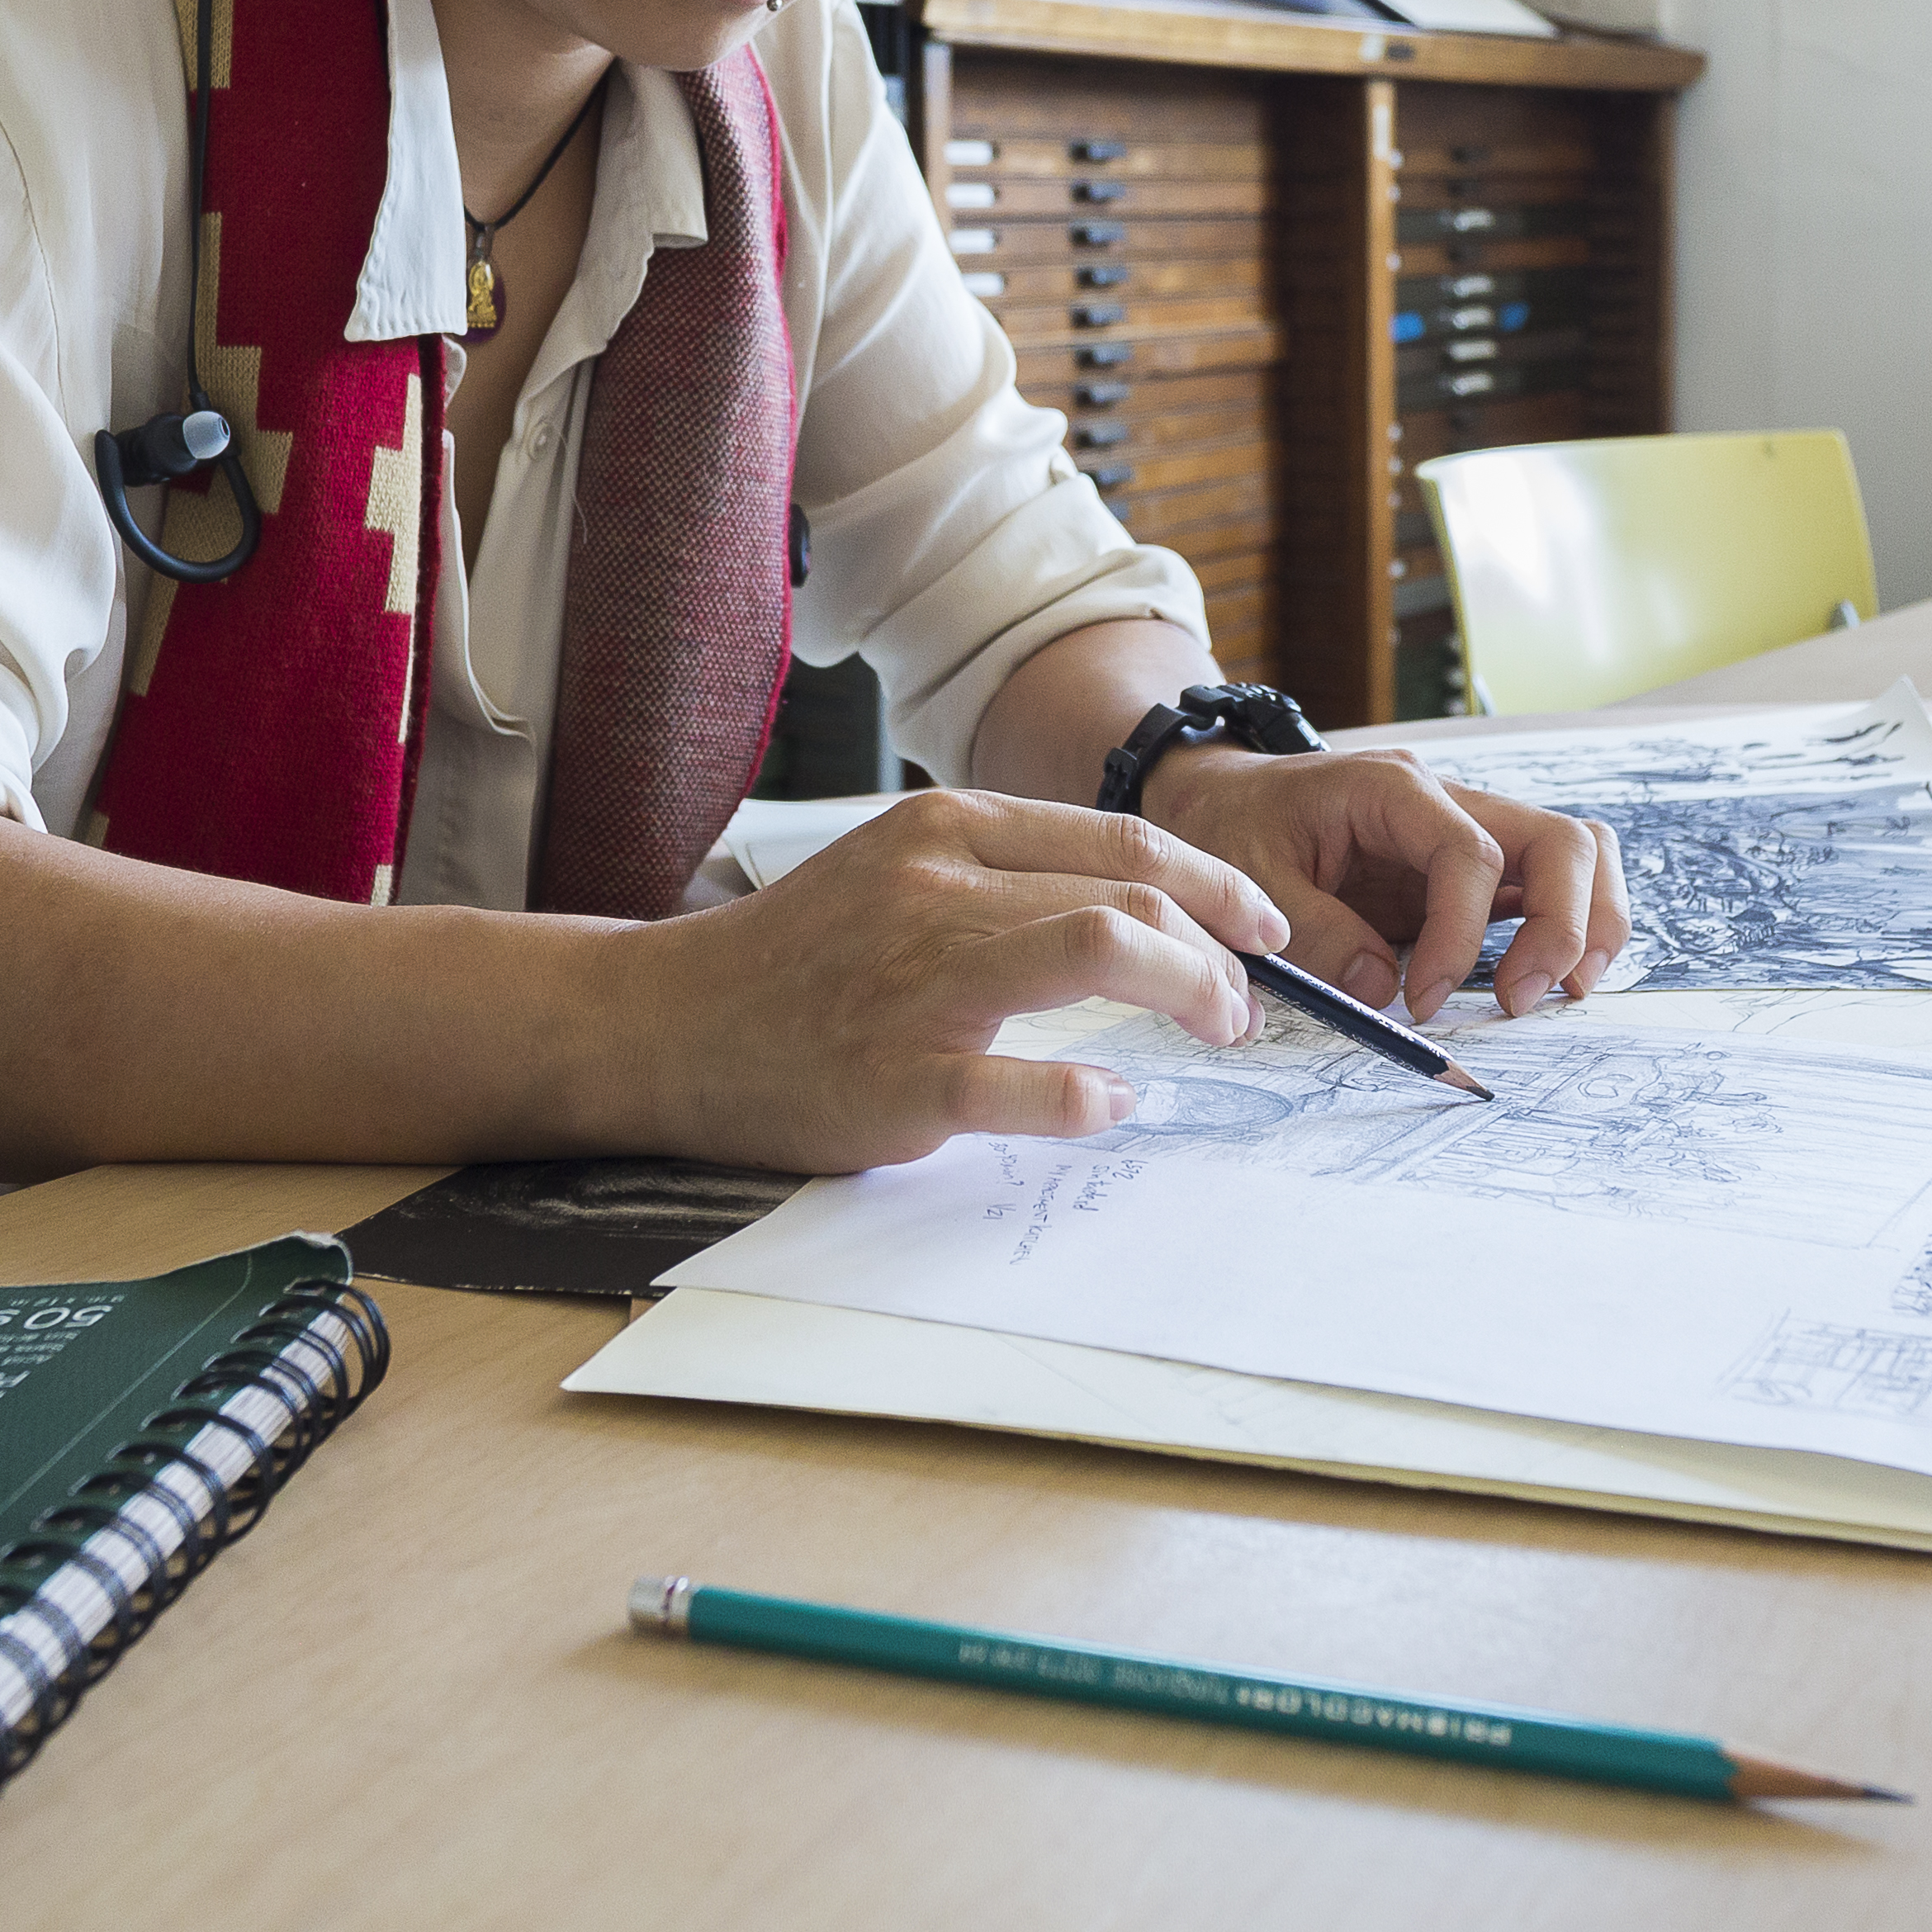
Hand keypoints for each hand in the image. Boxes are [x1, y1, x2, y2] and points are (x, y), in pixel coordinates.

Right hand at [613, 792, 1273, 1171]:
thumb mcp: (898, 872)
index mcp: (946, 830)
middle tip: (1242, 1005)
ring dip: (1190, 993)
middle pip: (1132, 890)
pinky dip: (1090, 1094)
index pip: (1123, 836)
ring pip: (1101, 949)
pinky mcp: (899, 1079)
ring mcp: (919, 982)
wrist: (667, 1025)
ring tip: (1215, 1035)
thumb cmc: (798, 959)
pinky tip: (1114, 1101)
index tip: (1263, 925)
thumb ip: (1003, 876)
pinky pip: (1025, 1084)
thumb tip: (1139, 905)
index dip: (1216, 883)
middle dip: (1219, 951)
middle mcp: (940, 889)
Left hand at [1141, 742, 1627, 1023]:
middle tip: (1519, 1001)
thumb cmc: (1236, 826)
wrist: (1223, 798)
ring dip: (1586, 924)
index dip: (1459, 936)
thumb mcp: (1249, 878)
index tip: (1422, 1001)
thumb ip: (1315, 934)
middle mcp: (1449, 801)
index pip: (1470, 854)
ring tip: (1562, 992)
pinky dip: (1567, 928)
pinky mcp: (1472, 869)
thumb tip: (1383, 987)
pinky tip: (1546, 980)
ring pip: (1576, 854)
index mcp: (1393, 789)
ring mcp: (1469, 832)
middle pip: (1561, 840)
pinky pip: (1548, 884)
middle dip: (1562, 926)